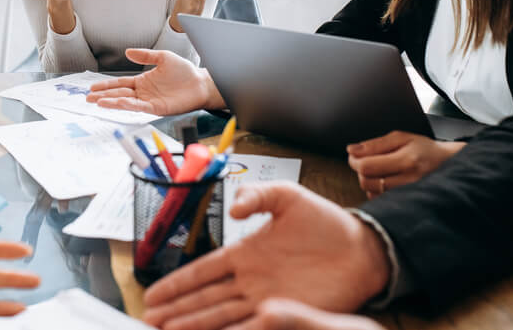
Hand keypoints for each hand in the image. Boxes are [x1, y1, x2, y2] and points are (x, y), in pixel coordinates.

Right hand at [86, 48, 224, 114]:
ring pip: (126, 102)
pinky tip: (117, 103)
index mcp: (143, 81)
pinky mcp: (157, 108)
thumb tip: (128, 52)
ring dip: (111, 102)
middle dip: (103, 96)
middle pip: (119, 94)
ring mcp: (149, 101)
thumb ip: (145, 55)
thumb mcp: (163, 57)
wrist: (200, 83)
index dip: (106, 85)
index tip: (93, 87)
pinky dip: (128, 105)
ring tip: (97, 102)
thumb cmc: (184, 71)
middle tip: (88, 98)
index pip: (120, 84)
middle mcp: (143, 93)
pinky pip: (139, 107)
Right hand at [142, 182, 390, 329]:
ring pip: (222, 317)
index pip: (203, 271)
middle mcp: (250, 280)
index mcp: (246, 253)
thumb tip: (233, 210)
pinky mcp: (288, 314)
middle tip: (149, 322)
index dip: (178, 284)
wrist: (362, 247)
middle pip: (205, 300)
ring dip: (196, 326)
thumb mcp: (286, 196)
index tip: (152, 295)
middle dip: (177, 312)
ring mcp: (268, 300)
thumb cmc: (325, 221)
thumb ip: (257, 196)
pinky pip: (254, 328)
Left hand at [347, 131, 464, 197]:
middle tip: (366, 161)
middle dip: (360, 171)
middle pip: (367, 181)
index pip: (367, 166)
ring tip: (378, 170)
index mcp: (407, 160)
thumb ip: (375, 144)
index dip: (354, 161)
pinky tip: (384, 181)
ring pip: (372, 192)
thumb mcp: (401, 138)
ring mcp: (409, 194)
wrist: (448, 165)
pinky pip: (380, 200)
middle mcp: (409, 180)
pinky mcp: (408, 202)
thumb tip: (351, 150)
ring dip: (368, 180)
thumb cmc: (423, 149)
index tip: (354, 156)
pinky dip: (376, 190)